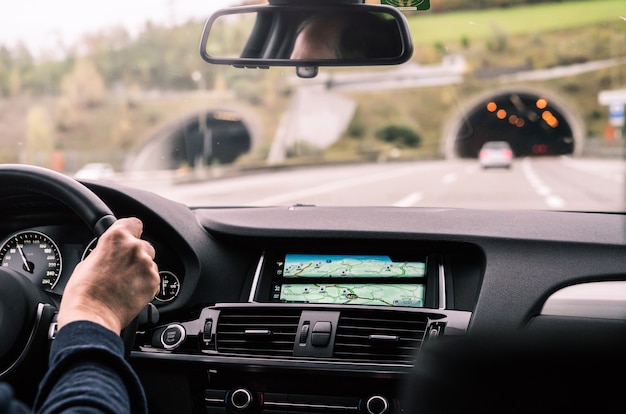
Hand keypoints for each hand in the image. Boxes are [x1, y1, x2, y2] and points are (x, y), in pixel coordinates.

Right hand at [57, 217, 159, 334]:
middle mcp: (135, 248)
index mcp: (117, 237)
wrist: (92, 316)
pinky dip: (145, 283)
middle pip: (143, 245)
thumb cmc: (84, 292)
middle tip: (121, 269)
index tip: (129, 236)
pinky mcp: (154, 282)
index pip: (134, 223)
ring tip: (123, 284)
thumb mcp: (88, 260)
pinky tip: (130, 292)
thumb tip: (112, 250)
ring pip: (149, 263)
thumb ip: (106, 250)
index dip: (131, 231)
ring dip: (140, 270)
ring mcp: (147, 265)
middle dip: (135, 255)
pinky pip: (152, 278)